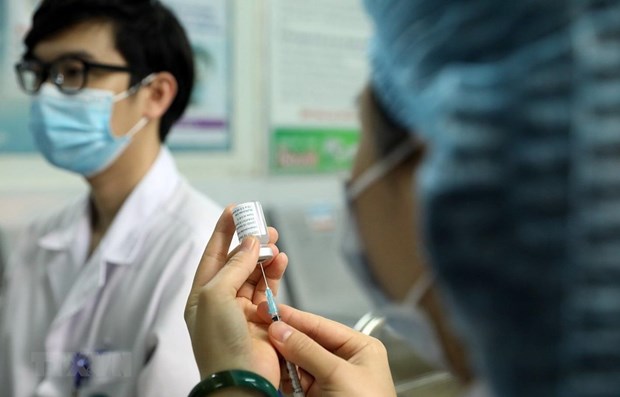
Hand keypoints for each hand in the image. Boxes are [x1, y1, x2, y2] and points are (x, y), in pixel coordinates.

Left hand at [185, 205, 287, 387]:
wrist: (242, 380)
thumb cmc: (220, 344)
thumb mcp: (217, 296)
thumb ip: (234, 266)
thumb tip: (249, 243)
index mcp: (203, 295)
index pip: (213, 255)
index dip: (223, 231)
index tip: (234, 209)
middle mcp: (222, 301)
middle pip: (237, 262)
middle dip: (250, 243)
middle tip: (264, 226)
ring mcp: (244, 311)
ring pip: (256, 274)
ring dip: (266, 257)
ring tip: (275, 243)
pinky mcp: (265, 319)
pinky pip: (271, 289)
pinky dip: (276, 274)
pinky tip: (280, 262)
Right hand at [260, 304, 396, 396]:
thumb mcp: (339, 375)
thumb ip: (308, 351)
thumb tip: (280, 329)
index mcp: (359, 348)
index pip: (321, 326)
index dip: (294, 317)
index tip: (269, 309)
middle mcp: (344, 360)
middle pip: (307, 342)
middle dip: (284, 336)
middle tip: (258, 326)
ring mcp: (329, 379)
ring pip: (297, 361)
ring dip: (279, 357)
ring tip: (259, 346)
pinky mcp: (315, 396)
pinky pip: (294, 381)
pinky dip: (281, 376)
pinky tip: (268, 368)